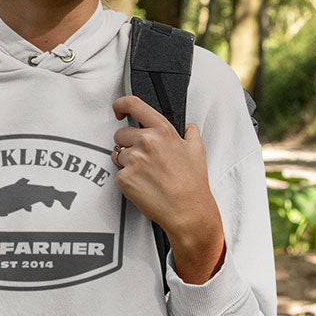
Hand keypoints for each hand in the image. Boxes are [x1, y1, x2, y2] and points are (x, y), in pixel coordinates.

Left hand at [112, 95, 224, 284]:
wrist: (188, 211)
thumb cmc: (193, 183)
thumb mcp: (197, 150)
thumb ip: (189, 133)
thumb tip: (187, 127)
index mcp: (162, 130)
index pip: (133, 105)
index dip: (121, 104)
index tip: (118, 109)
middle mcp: (146, 141)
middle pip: (120, 135)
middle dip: (128, 145)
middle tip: (144, 159)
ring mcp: (133, 160)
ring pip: (117, 155)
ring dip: (126, 163)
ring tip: (146, 175)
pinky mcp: (124, 178)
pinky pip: (118, 174)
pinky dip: (127, 180)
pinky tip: (143, 186)